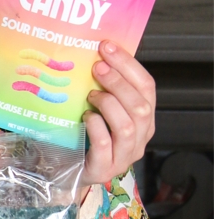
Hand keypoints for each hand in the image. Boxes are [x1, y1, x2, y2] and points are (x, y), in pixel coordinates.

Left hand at [80, 41, 155, 193]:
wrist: (73, 172)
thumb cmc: (87, 136)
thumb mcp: (103, 110)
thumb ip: (107, 88)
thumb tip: (97, 55)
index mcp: (144, 119)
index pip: (147, 87)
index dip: (128, 64)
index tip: (107, 46)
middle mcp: (140, 137)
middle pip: (140, 106)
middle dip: (119, 82)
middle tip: (97, 67)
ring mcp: (124, 155)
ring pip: (127, 126)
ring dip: (109, 103)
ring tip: (91, 94)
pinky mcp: (105, 168)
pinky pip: (105, 144)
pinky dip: (96, 126)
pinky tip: (86, 116)